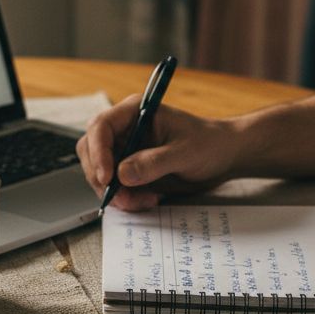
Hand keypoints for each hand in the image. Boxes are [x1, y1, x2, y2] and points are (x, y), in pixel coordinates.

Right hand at [76, 95, 238, 210]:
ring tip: (144, 201)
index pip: (101, 127)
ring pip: (99, 172)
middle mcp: (125, 129)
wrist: (223, 157)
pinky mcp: (130, 169)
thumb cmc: (209, 144)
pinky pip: (114, 186)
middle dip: (102, 178)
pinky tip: (147, 200)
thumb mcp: (185, 152)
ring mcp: (126, 149)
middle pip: (91, 151)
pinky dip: (124, 198)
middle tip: (123, 198)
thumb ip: (155, 162)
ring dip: (114, 192)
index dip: (98, 152)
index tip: (107, 178)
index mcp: (135, 112)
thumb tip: (123, 174)